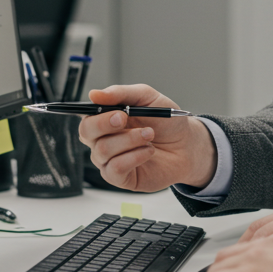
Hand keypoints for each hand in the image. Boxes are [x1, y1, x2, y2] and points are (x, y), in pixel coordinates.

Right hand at [78, 84, 215, 191]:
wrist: (187, 145)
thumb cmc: (166, 122)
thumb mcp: (148, 98)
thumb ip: (121, 94)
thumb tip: (94, 94)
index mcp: (106, 118)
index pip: (86, 115)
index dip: (96, 114)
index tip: (117, 111)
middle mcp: (103, 139)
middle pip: (86, 132)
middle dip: (106, 125)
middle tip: (126, 119)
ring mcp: (109, 159)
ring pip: (102, 150)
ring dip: (129, 140)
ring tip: (150, 135)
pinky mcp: (119, 177)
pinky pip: (114, 169)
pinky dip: (134, 157)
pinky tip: (149, 151)